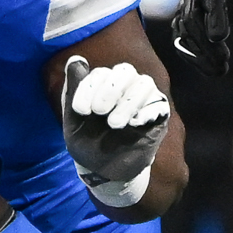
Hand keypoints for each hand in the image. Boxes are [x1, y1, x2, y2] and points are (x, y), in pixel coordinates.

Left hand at [60, 55, 168, 205]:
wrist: (103, 172)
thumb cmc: (87, 144)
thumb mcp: (73, 121)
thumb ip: (73, 90)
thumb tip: (75, 60)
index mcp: (103, 86)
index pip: (100, 73)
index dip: (88, 88)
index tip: (80, 111)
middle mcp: (125, 88)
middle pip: (125, 71)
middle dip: (110, 89)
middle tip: (98, 111)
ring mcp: (143, 101)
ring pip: (144, 83)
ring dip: (128, 101)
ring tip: (115, 124)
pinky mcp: (158, 117)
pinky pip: (159, 104)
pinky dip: (147, 110)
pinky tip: (134, 124)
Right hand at [170, 0, 232, 77]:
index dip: (214, 16)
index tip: (220, 37)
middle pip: (192, 18)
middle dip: (205, 42)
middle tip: (224, 60)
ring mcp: (185, 11)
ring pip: (184, 33)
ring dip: (200, 54)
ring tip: (220, 70)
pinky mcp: (182, 26)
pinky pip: (181, 43)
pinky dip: (193, 59)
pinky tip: (210, 71)